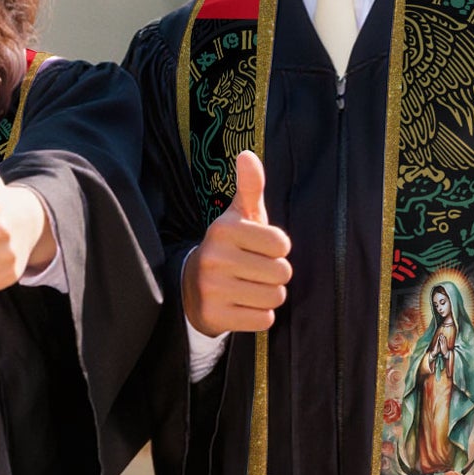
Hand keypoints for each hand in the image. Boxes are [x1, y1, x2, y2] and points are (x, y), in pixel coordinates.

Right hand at [182, 150, 291, 334]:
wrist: (191, 287)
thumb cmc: (229, 248)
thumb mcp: (238, 217)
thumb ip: (249, 187)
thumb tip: (248, 155)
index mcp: (224, 229)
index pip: (282, 245)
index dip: (277, 249)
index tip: (258, 249)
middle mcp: (214, 257)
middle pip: (282, 273)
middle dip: (274, 275)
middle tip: (254, 272)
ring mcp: (212, 288)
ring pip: (275, 297)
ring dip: (268, 296)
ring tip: (248, 288)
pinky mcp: (215, 315)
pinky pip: (263, 320)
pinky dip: (258, 315)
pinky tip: (242, 305)